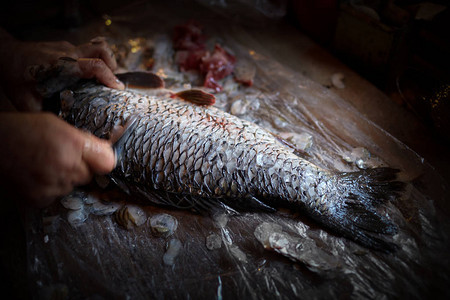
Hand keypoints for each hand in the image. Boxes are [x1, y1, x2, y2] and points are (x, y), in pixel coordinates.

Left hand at [0, 34, 123, 110]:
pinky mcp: (66, 46)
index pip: (94, 65)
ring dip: (106, 60)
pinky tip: (89, 75)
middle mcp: (67, 54)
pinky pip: (87, 50)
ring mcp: (67, 47)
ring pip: (96, 46)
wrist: (4, 54)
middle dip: (112, 66)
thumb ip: (45, 115)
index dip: (110, 76)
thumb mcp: (26, 101)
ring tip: (105, 77)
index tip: (117, 88)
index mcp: (61, 67)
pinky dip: (94, 61)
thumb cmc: (14, 76)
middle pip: (100, 50)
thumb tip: (63, 131)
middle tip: (113, 83)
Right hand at [0, 112, 114, 206]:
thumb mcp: (57, 125)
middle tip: (60, 157)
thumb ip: (85, 140)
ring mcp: (53, 185)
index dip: (101, 159)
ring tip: (44, 165)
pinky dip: (48, 189)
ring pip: (71, 187)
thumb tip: (107, 149)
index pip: (107, 162)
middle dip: (79, 168)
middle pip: (88, 176)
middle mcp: (66, 166)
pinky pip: (54, 196)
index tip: (98, 158)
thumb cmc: (22, 130)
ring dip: (63, 179)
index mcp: (73, 144)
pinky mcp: (40, 199)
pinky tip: (37, 175)